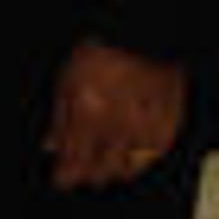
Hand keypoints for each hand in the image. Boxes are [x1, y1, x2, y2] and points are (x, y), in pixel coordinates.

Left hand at [43, 36, 186, 190]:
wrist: (142, 38)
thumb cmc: (101, 55)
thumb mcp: (66, 83)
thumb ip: (58, 120)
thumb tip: (51, 147)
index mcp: (87, 115)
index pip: (73, 161)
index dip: (65, 176)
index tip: (60, 181)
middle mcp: (117, 127)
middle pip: (99, 172)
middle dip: (87, 176)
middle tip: (80, 176)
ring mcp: (145, 129)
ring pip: (126, 170)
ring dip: (111, 173)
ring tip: (103, 171)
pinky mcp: (167, 127)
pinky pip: (151, 157)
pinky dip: (138, 162)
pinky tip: (129, 160)